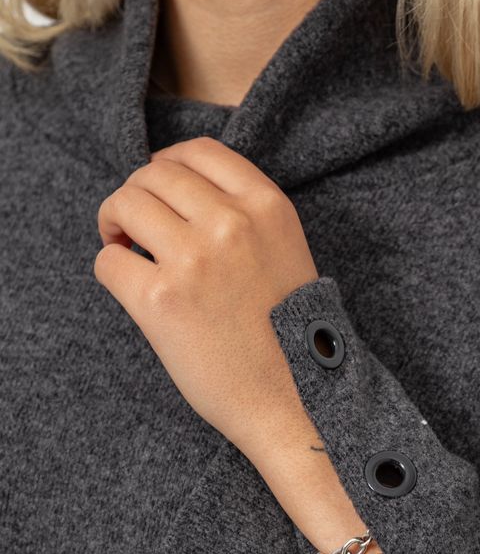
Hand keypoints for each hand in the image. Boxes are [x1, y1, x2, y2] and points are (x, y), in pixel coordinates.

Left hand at [94, 135, 317, 455]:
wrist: (297, 402)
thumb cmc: (291, 338)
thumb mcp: (287, 253)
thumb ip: (246, 217)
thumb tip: (176, 192)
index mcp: (268, 207)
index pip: (200, 151)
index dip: (168, 164)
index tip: (160, 188)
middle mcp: (232, 223)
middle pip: (155, 174)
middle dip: (137, 195)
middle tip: (134, 227)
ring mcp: (195, 259)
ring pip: (125, 204)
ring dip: (114, 223)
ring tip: (125, 249)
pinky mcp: (161, 300)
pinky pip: (109, 261)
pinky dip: (111, 269)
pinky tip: (131, 288)